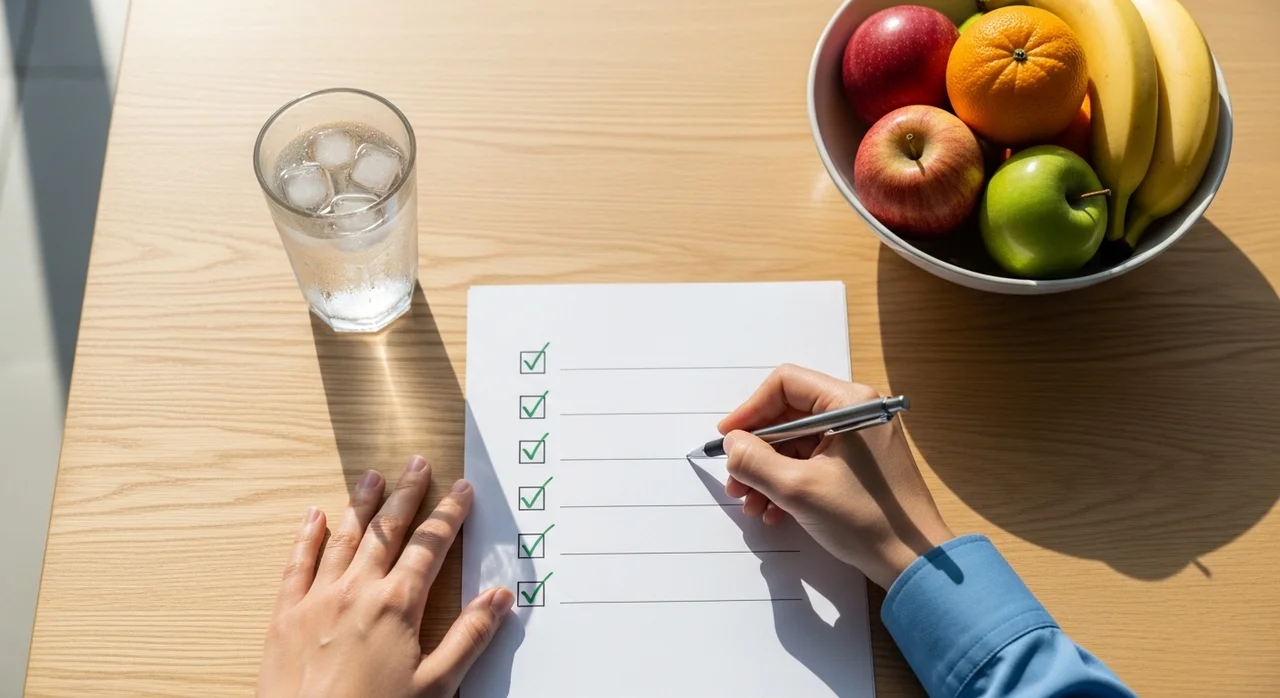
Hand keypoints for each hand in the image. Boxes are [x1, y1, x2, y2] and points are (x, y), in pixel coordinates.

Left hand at [257, 456, 512, 697]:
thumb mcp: (436, 686)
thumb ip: (469, 637)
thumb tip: (499, 597)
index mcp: (398, 605)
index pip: (430, 546)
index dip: (448, 514)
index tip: (460, 490)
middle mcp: (357, 591)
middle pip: (388, 531)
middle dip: (407, 495)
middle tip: (417, 465)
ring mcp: (316, 600)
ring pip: (345, 538)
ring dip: (362, 504)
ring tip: (373, 477)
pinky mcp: (285, 616)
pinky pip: (297, 564)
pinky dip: (307, 537)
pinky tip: (315, 516)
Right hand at [719, 365, 954, 588]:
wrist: (914, 562)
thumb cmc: (866, 521)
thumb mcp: (798, 489)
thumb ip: (755, 461)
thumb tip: (731, 443)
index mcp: (849, 403)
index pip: (785, 385)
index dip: (750, 410)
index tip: (727, 439)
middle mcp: (857, 413)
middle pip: (788, 416)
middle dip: (756, 450)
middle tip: (735, 481)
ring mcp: (859, 440)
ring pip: (797, 443)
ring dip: (768, 472)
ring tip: (751, 504)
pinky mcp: (859, 465)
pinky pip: (813, 461)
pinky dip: (789, 482)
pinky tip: (774, 510)